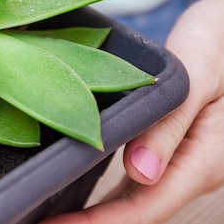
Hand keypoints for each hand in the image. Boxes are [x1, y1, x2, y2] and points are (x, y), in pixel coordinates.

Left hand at [39, 0, 223, 223]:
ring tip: (53, 215)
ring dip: (97, 213)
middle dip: (90, 223)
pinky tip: (80, 192)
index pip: (146, 207)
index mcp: (204, 159)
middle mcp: (193, 168)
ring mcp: (183, 161)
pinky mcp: (172, 149)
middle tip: (43, 223)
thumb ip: (170, 125)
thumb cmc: (219, 43)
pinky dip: (108, 193)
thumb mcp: (197, 77)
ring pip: (137, 199)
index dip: (98, 223)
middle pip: (138, 210)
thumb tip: (140, 173)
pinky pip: (137, 181)